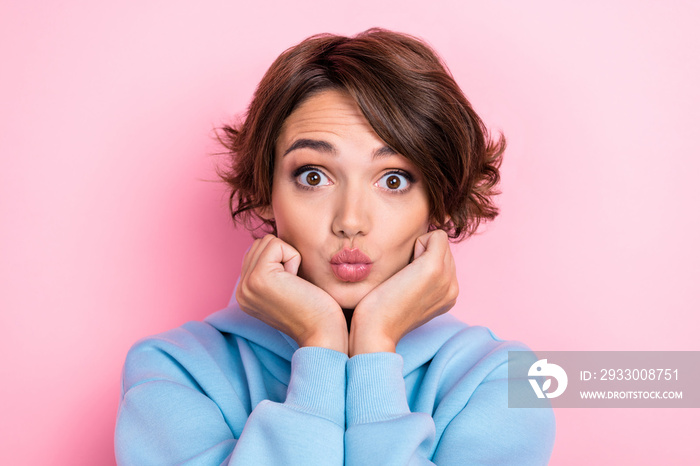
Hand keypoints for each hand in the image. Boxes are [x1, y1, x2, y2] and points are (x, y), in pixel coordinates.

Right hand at [236, 234, 347, 353]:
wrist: (322, 332)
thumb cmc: (315, 310)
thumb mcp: (284, 289)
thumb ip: (271, 270)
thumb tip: (270, 242)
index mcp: (245, 294)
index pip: (257, 253)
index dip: (281, 261)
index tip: (291, 287)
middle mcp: (241, 290)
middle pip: (261, 244)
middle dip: (284, 257)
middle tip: (294, 285)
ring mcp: (246, 284)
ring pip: (268, 242)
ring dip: (289, 257)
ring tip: (294, 284)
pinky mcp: (259, 277)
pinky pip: (277, 244)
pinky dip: (293, 258)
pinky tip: (296, 281)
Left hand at [348, 229, 457, 355]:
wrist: (375, 331)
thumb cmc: (381, 312)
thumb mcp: (408, 295)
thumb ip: (418, 277)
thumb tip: (416, 253)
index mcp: (448, 295)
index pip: (444, 259)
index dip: (421, 260)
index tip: (405, 282)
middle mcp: (453, 287)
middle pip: (443, 248)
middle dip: (422, 253)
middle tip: (403, 278)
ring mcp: (447, 278)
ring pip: (440, 241)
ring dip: (419, 248)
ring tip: (404, 275)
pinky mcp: (434, 268)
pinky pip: (437, 236)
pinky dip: (419, 242)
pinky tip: (405, 267)